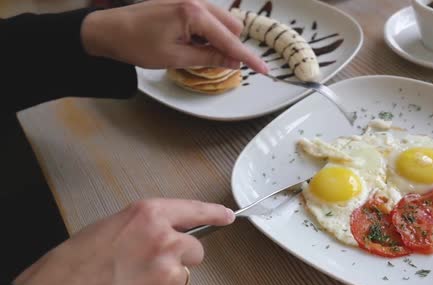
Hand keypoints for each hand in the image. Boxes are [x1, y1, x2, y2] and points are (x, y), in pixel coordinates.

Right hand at [12, 199, 234, 284]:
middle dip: (177, 258)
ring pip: (181, 279)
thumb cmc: (67, 271)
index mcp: (146, 217)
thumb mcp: (105, 231)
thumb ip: (141, 228)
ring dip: (163, 283)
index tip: (226, 216)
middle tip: (144, 266)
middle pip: (194, 250)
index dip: (212, 213)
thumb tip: (161, 233)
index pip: (193, 211)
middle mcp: (163, 243)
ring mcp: (167, 277)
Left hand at [81, 0, 267, 71]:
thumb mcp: (176, 57)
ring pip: (222, 22)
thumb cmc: (136, 44)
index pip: (230, 40)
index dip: (247, 58)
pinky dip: (207, 33)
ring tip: (193, 51)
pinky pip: (209, 18)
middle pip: (232, 27)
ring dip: (217, 40)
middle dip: (229, 47)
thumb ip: (209, 58)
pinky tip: (189, 42)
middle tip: (211, 63)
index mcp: (194, 13)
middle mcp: (195, 0)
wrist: (109, 30)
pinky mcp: (184, 2)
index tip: (264, 70)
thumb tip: (234, 62)